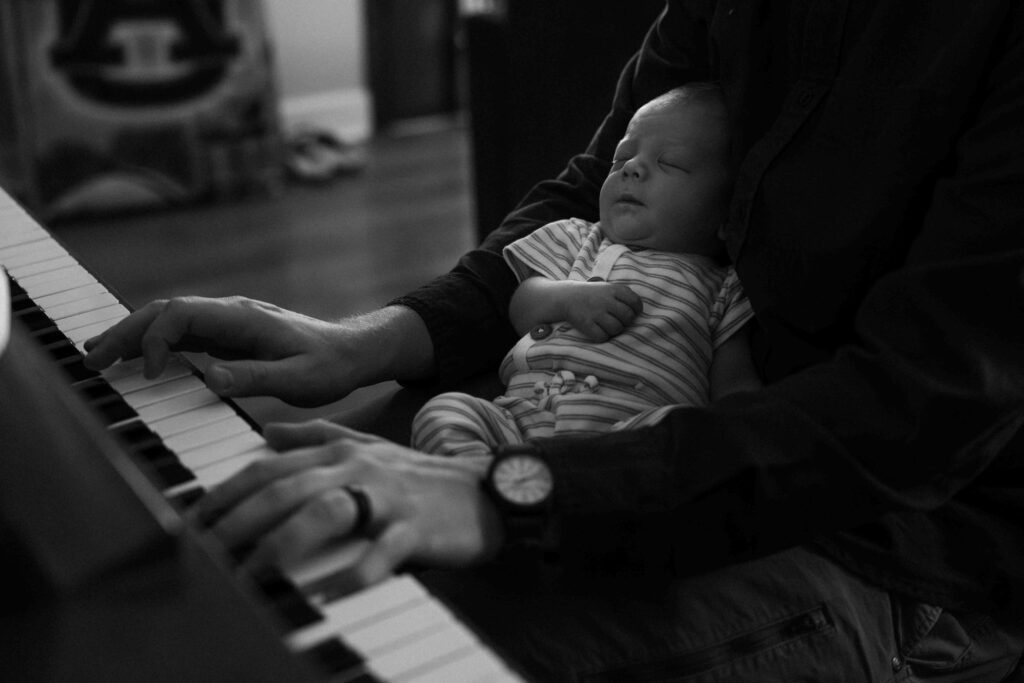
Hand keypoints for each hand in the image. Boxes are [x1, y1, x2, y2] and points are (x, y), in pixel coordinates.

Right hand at [83, 297, 430, 406]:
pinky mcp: (228, 337)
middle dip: (125, 333)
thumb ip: (257, 379)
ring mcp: (227, 323)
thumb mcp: (301, 381)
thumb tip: (210, 378)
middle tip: (91, 361)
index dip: (158, 339)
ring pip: (169, 321)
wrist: (352, 352)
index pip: (182, 314)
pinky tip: (133, 362)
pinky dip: (153, 345)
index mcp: (243, 318)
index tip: (154, 376)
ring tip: (97, 359)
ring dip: (133, 337)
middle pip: (165, 312)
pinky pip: (182, 336)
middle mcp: (230, 314)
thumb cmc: (330, 366)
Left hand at [192, 420, 502, 589]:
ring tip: (252, 576)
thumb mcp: (366, 449)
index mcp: (339, 451)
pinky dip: (354, 573)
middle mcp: (357, 467)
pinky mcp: (416, 526)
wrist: (487, 490)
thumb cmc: (418, 478)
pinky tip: (328, 596)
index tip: (193, 521)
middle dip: (239, 521)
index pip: (270, 467)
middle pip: (286, 489)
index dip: (227, 492)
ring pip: (325, 512)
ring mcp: (387, 496)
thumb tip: (266, 434)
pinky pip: (381, 551)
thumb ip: (315, 437)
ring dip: (283, 544)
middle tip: (206, 554)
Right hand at [563, 280, 642, 340]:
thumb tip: (639, 310)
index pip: (636, 303)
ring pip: (616, 328)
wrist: (567, 297)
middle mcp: (606, 300)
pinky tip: (598, 330)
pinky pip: (602, 336)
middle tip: (618, 320)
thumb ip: (625, 295)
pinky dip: (602, 336)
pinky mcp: (586, 324)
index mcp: (614, 289)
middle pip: (628, 317)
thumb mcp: (609, 287)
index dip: (636, 311)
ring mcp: (596, 312)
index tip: (632, 313)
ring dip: (614, 330)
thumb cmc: (593, 294)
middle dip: (625, 322)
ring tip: (607, 326)